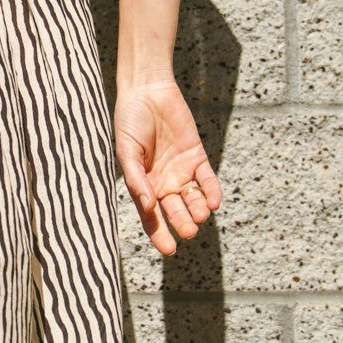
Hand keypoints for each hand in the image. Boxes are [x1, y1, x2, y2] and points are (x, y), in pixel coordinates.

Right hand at [113, 79, 221, 256]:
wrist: (147, 92)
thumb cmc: (130, 121)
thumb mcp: (127, 152)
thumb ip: (137, 179)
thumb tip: (149, 206)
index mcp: (143, 186)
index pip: (152, 218)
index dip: (160, 235)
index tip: (169, 250)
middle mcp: (163, 183)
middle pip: (175, 211)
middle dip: (182, 223)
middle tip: (189, 231)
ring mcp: (181, 171)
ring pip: (193, 198)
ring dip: (198, 210)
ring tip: (199, 215)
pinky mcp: (197, 157)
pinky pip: (207, 179)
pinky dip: (212, 191)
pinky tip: (214, 202)